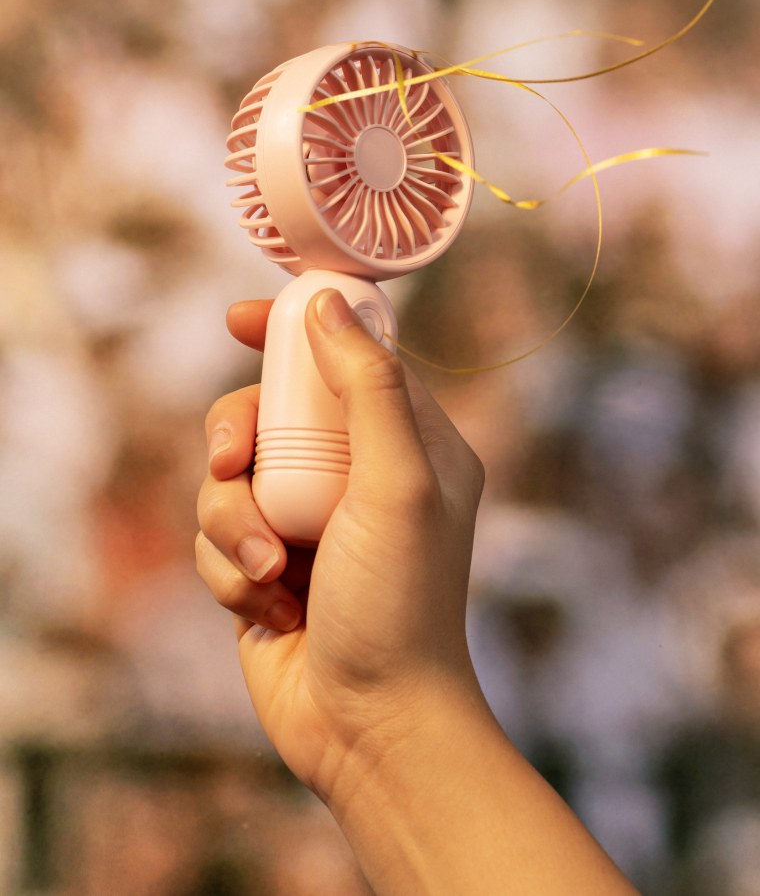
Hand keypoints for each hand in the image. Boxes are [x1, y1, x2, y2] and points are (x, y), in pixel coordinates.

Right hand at [196, 289, 484, 799]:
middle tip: (233, 463)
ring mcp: (307, 520)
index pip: (346, 358)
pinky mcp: (266, 567)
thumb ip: (368, 386)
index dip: (293, 330)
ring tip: (271, 571)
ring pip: (228, 478)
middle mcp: (356, 474)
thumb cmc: (400, 604)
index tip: (239, 319)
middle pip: (268, 411)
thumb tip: (329, 301)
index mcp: (406, 443)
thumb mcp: (399, 481)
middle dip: (238, 437)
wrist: (369, 725)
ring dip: (235, 522)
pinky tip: (270, 610)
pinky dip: (231, 570)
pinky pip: (215, 536)